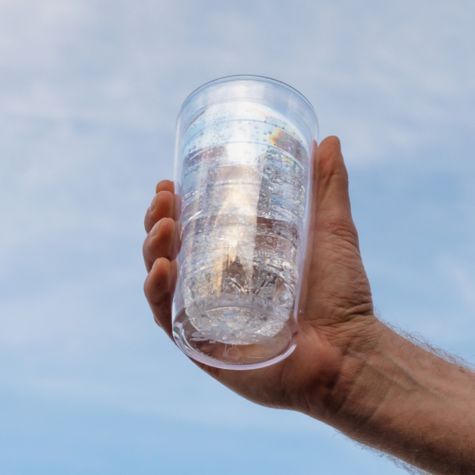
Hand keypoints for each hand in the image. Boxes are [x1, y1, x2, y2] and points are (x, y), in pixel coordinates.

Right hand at [143, 136, 381, 418]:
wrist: (352, 353)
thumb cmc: (344, 296)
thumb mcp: (332, 231)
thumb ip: (329, 187)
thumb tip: (328, 139)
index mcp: (238, 265)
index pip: (194, 232)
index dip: (175, 207)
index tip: (169, 182)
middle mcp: (217, 290)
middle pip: (172, 253)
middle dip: (158, 223)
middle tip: (164, 199)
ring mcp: (208, 319)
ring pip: (164, 282)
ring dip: (153, 249)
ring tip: (163, 225)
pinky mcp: (205, 348)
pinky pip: (169, 321)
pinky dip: (158, 293)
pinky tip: (160, 267)